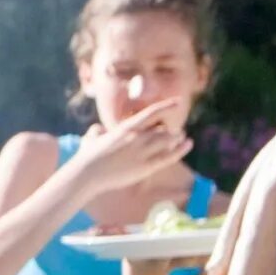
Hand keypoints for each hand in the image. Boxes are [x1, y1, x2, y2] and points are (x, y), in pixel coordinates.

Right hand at [71, 99, 191, 193]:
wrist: (87, 173)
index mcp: (126, 127)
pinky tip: (189, 144)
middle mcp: (138, 137)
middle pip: (163, 129)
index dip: (167, 105)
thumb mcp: (90, 138)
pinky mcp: (145, 166)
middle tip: (175, 133)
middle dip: (170, 130)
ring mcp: (142, 152)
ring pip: (168, 140)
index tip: (178, 101)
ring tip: (182, 138)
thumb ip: (96, 131)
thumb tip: (96, 129)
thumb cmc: (86, 157)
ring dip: (176, 138)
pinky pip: (168, 156)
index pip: (152, 112)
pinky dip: (181, 149)